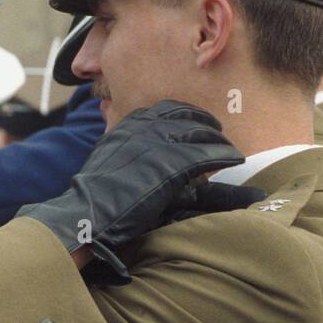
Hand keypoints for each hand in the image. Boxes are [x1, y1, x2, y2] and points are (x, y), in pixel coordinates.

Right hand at [18, 100, 252, 283]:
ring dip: (218, 140)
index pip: (168, 109)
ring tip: (230, 150)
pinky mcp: (171, 164)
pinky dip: (223, 155)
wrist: (88, 213)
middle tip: (220, 137)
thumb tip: (150, 149)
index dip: (189, 116)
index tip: (202, 124)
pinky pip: (206, 154)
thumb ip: (135, 149)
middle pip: (188, 116)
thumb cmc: (98, 196)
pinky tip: (234, 159)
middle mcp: (144, 126)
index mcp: (128, 123)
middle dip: (208, 125)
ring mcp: (158, 143)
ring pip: (200, 132)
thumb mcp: (115, 161)